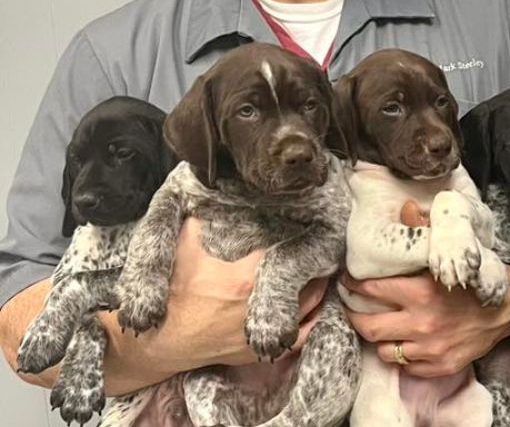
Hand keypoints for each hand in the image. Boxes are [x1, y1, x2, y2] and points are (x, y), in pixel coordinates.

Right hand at [122, 217, 325, 373]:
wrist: (159, 343)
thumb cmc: (172, 295)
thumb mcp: (182, 251)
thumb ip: (199, 222)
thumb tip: (207, 188)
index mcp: (244, 280)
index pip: (287, 255)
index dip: (299, 240)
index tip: (307, 227)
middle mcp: (258, 307)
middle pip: (306, 281)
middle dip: (313, 264)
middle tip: (319, 248)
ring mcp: (261, 333)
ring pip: (308, 307)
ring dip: (316, 288)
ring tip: (320, 270)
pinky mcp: (260, 352)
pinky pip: (299, 336)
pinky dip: (311, 319)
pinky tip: (314, 303)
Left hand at [340, 201, 509, 377]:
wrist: (509, 309)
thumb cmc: (477, 278)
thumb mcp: (452, 250)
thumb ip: (425, 230)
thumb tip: (406, 208)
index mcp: (422, 292)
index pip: (372, 290)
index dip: (354, 284)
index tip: (349, 281)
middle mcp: (422, 323)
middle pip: (369, 327)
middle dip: (354, 315)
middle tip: (352, 307)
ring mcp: (430, 349)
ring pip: (384, 350)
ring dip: (379, 338)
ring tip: (380, 327)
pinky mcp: (439, 366)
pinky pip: (407, 367)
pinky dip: (403, 355)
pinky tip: (406, 342)